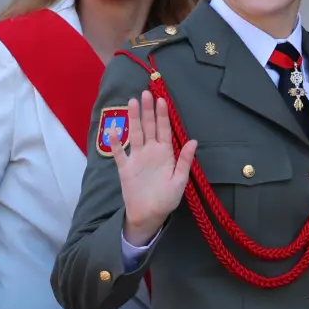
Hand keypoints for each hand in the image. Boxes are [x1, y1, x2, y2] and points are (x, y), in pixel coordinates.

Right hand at [111, 90, 196, 246]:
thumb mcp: (179, 181)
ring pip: (135, 134)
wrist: (148, 215)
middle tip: (145, 93)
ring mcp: (136, 158)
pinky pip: (119, 153)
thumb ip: (184, 161)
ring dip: (133, 119)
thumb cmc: (166, 199)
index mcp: (165, 154)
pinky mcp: (125, 168)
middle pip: (148, 127)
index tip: (162, 100)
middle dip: (147, 110)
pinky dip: (116, 142)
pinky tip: (114, 130)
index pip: (164, 130)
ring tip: (132, 103)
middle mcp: (150, 151)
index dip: (163, 115)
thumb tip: (194, 141)